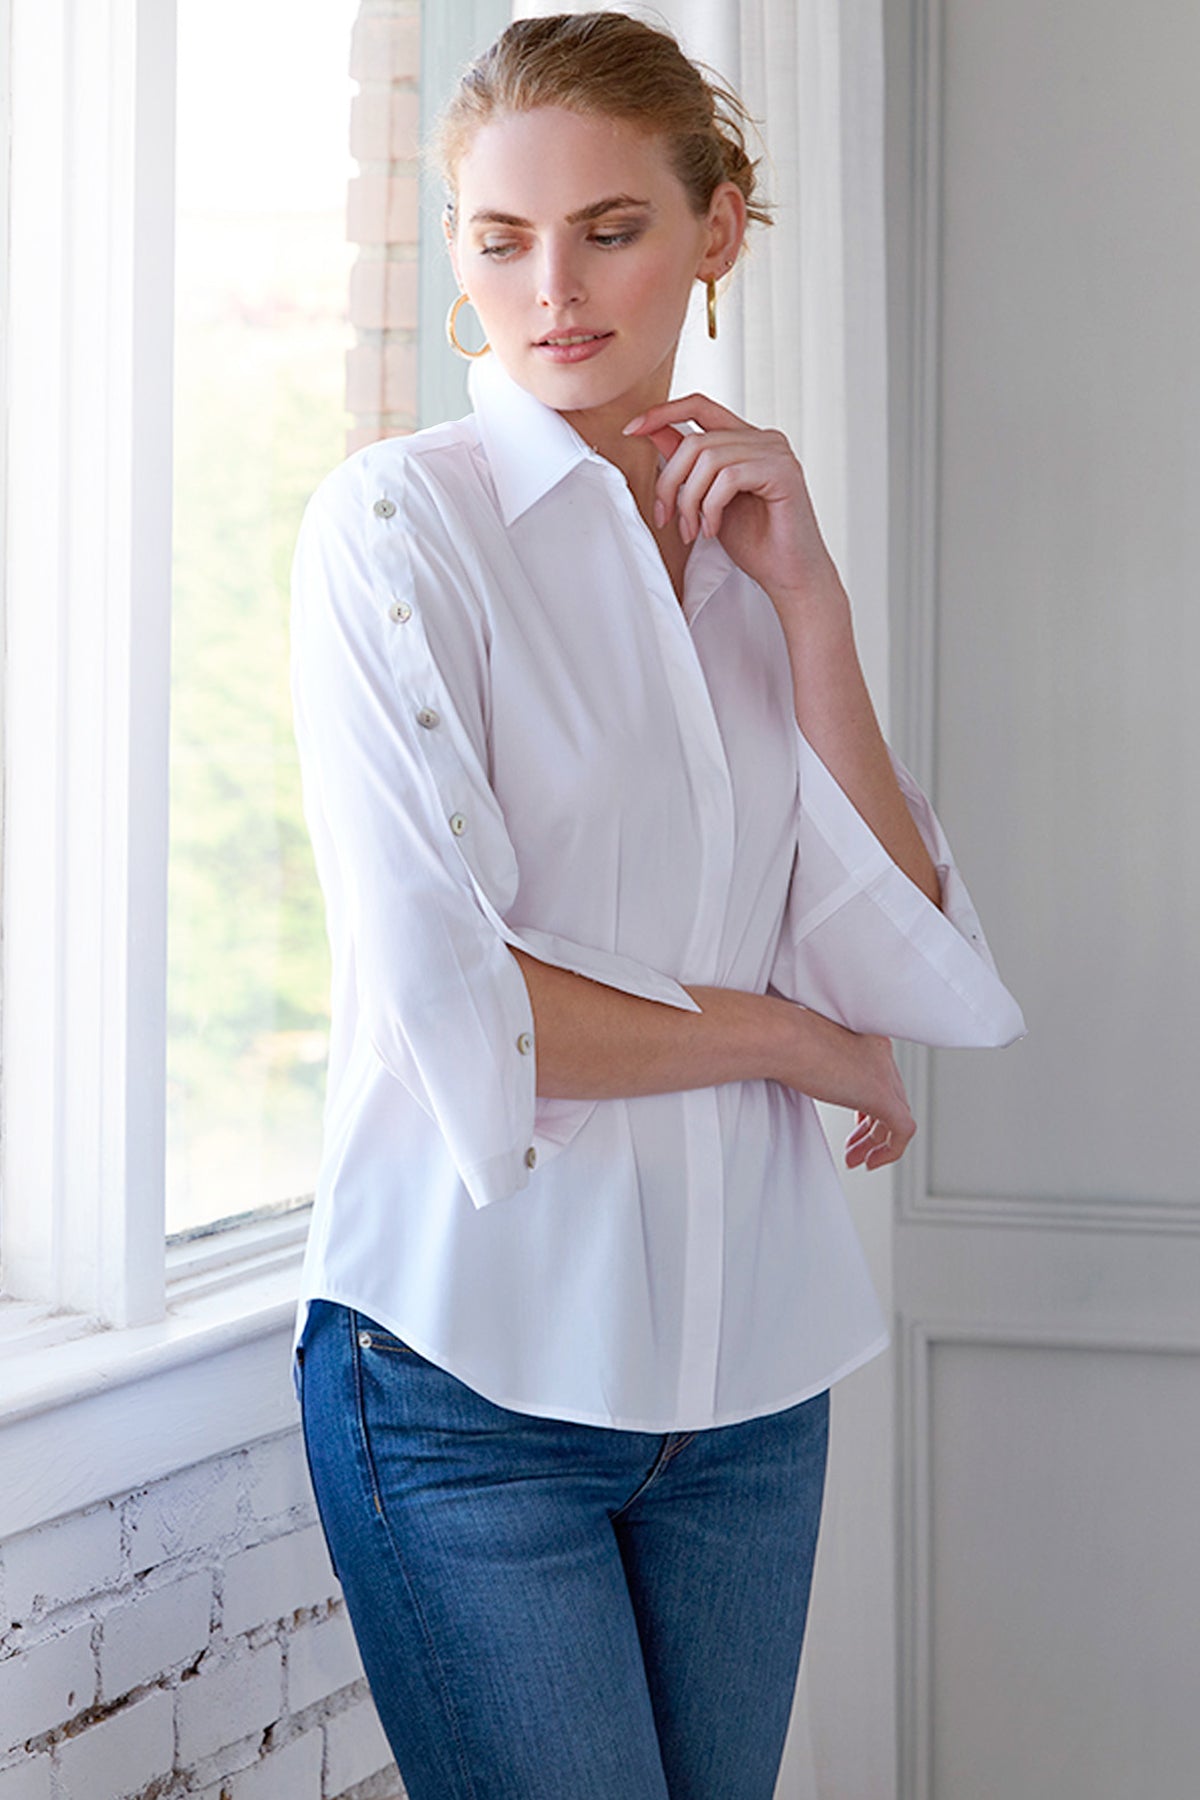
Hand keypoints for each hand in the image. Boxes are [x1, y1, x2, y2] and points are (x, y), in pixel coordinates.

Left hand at [622, 393, 840, 608]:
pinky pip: (728, 477)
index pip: (700, 406)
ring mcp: (776, 452)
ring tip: (694, 530)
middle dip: (669, 482)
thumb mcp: (708, 498)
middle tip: (666, 518)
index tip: (631, 429)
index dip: (662, 412)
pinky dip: (710, 507)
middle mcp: (764, 438)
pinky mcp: (783, 472)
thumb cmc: (755, 542)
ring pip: (708, 459)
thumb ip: (688, 464)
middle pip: (695, 441)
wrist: (789, 576)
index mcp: (746, 439)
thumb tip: (654, 432)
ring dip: (689, 500)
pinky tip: (713, 530)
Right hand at [778, 1008, 915, 1170]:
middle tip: (852, 1147)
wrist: (783, 1038)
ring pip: (897, 1116)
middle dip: (871, 1128)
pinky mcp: (882, 1095)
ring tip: (857, 1160)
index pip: (882, 1078)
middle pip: (891, 1098)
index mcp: (866, 1039)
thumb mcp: (806, 1055)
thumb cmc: (782, 1041)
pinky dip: (891, 1150)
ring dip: (876, 1143)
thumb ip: (819, 1071)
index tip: (856, 1122)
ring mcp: (884, 1073)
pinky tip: (871, 1162)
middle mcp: (880, 1054)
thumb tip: (811, 1086)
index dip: (869, 1105)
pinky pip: (903, 1130)